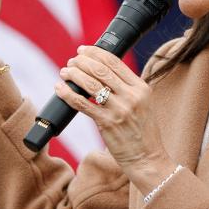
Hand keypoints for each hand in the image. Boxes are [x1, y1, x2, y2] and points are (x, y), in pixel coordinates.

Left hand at [54, 46, 165, 171]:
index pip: (115, 62)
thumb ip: (127, 88)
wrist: (147, 158)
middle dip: (82, 62)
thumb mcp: (143, 103)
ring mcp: (119, 109)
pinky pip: (82, 103)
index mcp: (141, 88)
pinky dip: (68, 93)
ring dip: (73, 74)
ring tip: (65, 72)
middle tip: (72, 61)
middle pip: (101, 70)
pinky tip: (60, 88)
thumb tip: (102, 73)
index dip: (95, 53)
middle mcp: (131, 96)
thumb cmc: (143, 132)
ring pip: (90, 83)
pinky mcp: (107, 123)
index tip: (83, 50)